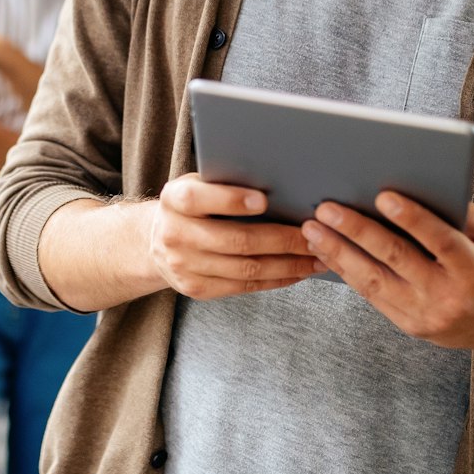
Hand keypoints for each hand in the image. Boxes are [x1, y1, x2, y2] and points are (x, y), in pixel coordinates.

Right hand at [144, 173, 323, 300]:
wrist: (156, 242)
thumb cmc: (192, 207)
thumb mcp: (197, 185)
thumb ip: (224, 184)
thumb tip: (279, 184)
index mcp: (174, 199)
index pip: (198, 198)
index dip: (230, 200)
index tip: (263, 200)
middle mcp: (174, 234)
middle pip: (235, 239)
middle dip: (282, 239)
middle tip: (314, 235)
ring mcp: (184, 266)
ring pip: (246, 268)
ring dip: (288, 264)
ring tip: (317, 257)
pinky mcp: (196, 289)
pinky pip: (244, 286)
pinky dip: (276, 279)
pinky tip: (297, 271)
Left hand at [300, 195, 473, 350]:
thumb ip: (470, 214)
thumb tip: (428, 187)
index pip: (441, 241)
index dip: (413, 219)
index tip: (383, 195)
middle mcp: (449, 296)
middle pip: (397, 259)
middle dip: (358, 231)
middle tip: (327, 208)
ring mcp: (425, 315)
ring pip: (374, 281)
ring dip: (339, 252)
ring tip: (312, 228)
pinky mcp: (408, 324)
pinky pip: (370, 295)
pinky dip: (345, 270)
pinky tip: (325, 250)